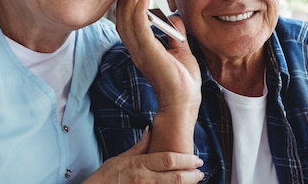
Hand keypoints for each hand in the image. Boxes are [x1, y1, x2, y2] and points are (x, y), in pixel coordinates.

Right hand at [84, 129, 203, 183]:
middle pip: (174, 176)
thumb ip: (139, 146)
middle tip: (201, 173)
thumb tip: (150, 130)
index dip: (186, 160)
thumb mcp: (121, 158)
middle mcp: (144, 178)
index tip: (197, 159)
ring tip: (195, 182)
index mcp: (140, 164)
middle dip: (191, 175)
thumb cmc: (106, 176)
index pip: (168, 160)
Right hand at [115, 0, 200, 152]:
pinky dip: (138, 13)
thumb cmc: (183, 82)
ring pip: (128, 24)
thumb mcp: (181, 51)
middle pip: (124, 22)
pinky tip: (142, 0)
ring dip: (131, 3)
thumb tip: (176, 19)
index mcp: (143, 51)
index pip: (129, 26)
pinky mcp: (148, 54)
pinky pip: (139, 29)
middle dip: (125, 2)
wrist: (185, 102)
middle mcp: (137, 51)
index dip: (128, 8)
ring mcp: (141, 53)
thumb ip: (176, 35)